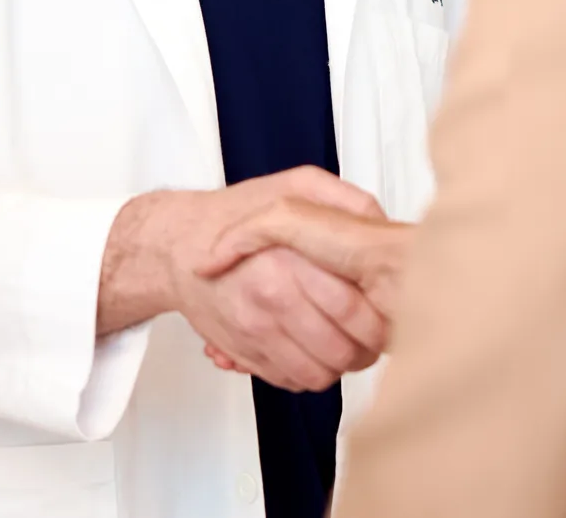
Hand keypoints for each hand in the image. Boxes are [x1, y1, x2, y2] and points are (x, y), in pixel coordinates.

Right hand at [195, 200, 412, 371]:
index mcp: (291, 257)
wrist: (176, 243)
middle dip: (366, 350)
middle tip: (375, 337)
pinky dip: (310, 373)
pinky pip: (290, 381)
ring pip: (317, 375)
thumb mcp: (296, 184)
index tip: (389, 315)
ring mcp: (254, 330)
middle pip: (340, 351)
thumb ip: (345, 201)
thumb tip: (384, 227)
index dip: (380, 321)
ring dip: (340, 367)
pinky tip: (314, 347)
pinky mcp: (242, 352)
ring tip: (347, 343)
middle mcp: (271, 297)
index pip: (353, 310)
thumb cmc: (238, 212)